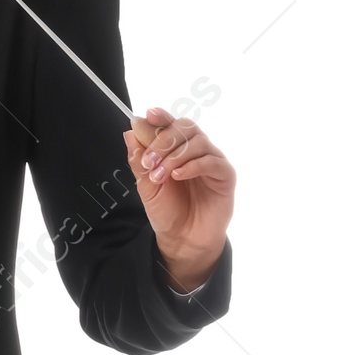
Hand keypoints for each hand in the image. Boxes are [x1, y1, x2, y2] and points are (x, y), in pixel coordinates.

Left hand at [123, 106, 235, 294]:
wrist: (182, 239)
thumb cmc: (167, 212)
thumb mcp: (146, 186)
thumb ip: (139, 161)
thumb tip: (130, 133)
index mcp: (177, 149)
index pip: (171, 124)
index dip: (161, 116)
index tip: (148, 115)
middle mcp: (196, 151)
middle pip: (185, 128)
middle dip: (163, 140)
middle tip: (148, 161)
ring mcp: (212, 161)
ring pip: (197, 142)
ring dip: (174, 156)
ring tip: (160, 175)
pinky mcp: (225, 175)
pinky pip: (212, 161)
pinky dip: (192, 165)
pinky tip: (178, 176)